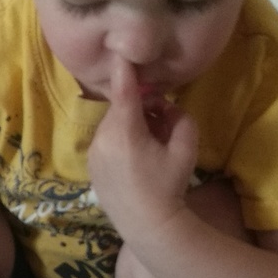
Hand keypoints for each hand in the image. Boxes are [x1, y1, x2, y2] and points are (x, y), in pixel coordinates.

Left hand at [87, 58, 198, 249]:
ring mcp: (93, 154)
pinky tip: (138, 161)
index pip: (123, 89)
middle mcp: (102, 138)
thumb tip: (167, 106)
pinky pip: (106, 142)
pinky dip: (121, 141)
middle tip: (163, 122)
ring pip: (113, 125)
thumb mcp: (185, 148)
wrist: (147, 225)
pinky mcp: (91, 167)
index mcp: (124, 131)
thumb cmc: (170, 185)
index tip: (122, 51)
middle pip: (121, 108)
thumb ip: (179, 117)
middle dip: (141, 107)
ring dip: (131, 125)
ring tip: (152, 147)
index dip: (124, 68)